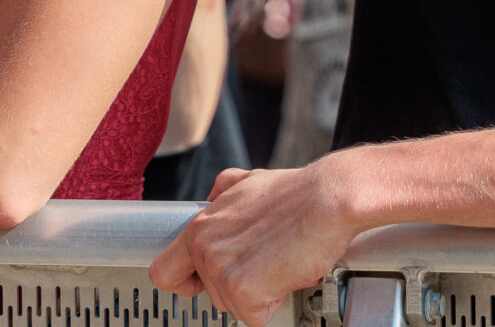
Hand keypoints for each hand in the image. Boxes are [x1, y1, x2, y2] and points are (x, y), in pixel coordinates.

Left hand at [150, 160, 362, 324]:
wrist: (329, 199)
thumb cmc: (298, 192)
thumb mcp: (248, 180)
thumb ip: (221, 194)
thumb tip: (214, 200)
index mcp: (200, 226)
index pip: (164, 271)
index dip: (184, 281)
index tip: (200, 282)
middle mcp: (203, 249)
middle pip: (208, 294)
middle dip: (236, 285)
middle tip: (262, 266)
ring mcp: (220, 272)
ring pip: (232, 305)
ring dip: (258, 292)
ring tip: (279, 262)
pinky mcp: (243, 292)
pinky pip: (255, 316)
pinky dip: (275, 301)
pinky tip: (286, 273)